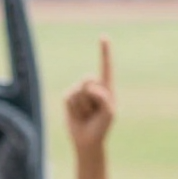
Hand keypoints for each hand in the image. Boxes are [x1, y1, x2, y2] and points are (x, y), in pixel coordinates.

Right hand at [65, 37, 114, 152]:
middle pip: (88, 79)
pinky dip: (74, 109)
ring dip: (83, 107)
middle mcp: (93, 87)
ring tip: (86, 116)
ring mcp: (79, 91)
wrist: (87, 141)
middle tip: (94, 112)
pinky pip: (69, 97)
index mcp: (107, 87)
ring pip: (78, 91)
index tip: (103, 37)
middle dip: (90, 96)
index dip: (104, 52)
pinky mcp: (68, 98)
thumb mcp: (109, 113)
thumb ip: (104, 97)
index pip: (106, 67)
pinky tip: (78, 115)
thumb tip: (90, 87)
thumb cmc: (101, 127)